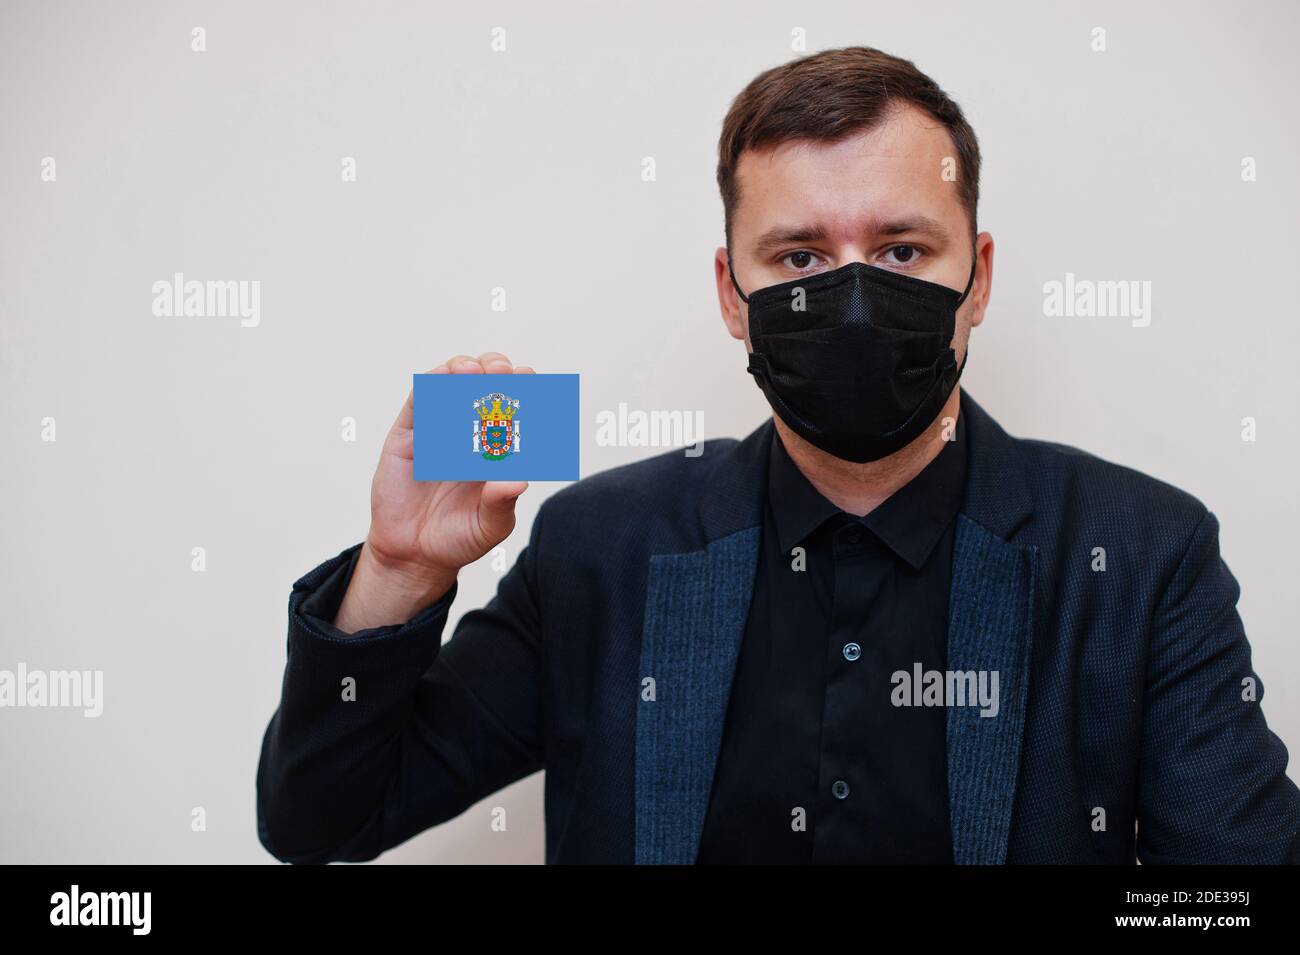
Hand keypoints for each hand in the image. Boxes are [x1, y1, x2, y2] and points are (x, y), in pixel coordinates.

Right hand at [334, 353, 532, 631]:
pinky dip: (432, 383)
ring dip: (467, 369)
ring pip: (454, 384)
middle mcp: (472, 433)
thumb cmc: (459, 538)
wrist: (414, 555)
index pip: (517, 410)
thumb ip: (502, 503)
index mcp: (499, 449)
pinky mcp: (410, 434)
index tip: (534, 384)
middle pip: (488, 387)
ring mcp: (440, 429)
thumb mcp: (489, 525)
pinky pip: (420, 400)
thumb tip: (519, 480)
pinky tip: (444, 377)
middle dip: (500, 372)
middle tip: (505, 373)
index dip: (527, 392)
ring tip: (476, 370)